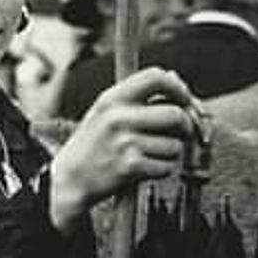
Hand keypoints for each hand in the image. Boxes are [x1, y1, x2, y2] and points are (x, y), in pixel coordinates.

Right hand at [45, 67, 206, 230]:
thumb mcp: (105, 111)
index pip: (156, 78)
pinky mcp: (131, 167)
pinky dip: (161, 170)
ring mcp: (125, 142)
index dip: (178, 88)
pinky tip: (144, 169)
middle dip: (186, 127)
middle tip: (180, 133)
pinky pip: (167, 167)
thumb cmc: (93, 144)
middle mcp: (118, 117)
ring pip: (175, 145)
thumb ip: (138, 95)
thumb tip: (176, 79)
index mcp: (112, 98)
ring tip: (149, 154)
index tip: (185, 99)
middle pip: (176, 114)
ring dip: (170, 153)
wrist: (70, 179)